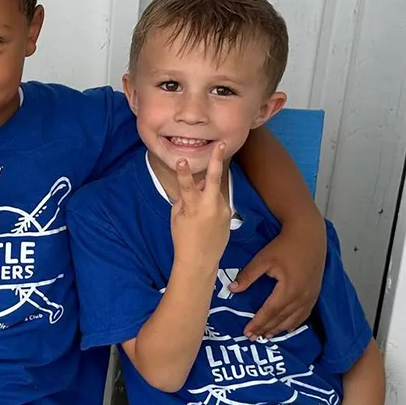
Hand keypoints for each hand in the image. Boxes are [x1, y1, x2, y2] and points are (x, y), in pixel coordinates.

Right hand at [169, 143, 230, 267]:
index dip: (184, 172)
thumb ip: (184, 198)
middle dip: (216, 160)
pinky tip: (206, 218)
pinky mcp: (229, 214)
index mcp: (193, 207)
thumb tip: (192, 185)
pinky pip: (218, 201)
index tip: (182, 160)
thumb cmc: (183, 238)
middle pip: (213, 178)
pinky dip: (211, 203)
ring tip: (199, 211)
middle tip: (220, 144)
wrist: (200, 259)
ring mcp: (222, 210)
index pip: (186, 185)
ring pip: (214, 190)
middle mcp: (210, 206)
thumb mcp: (177, 217)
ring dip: (207, 192)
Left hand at [231, 215, 325, 339]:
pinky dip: (294, 323)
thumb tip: (232, 290)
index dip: (257, 323)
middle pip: (281, 318)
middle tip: (252, 338)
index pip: (269, 312)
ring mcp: (310, 296)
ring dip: (279, 329)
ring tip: (266, 336)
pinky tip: (286, 327)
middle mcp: (301, 297)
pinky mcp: (315, 293)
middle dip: (266, 329)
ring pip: (293, 319)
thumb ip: (248, 276)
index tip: (246, 332)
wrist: (309, 235)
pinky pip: (304, 314)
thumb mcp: (263, 259)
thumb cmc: (284, 245)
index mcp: (288, 289)